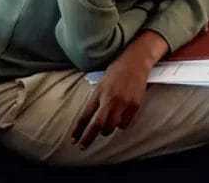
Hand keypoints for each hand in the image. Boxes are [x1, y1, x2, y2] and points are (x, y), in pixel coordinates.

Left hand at [71, 32, 165, 148]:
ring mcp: (123, 103)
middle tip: (83, 146)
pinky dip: (121, 124)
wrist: (135, 62)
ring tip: (107, 126)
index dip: (78, 129)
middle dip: (88, 138)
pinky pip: (125, 124)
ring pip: (111, 127)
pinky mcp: (134, 105)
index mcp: (99, 93)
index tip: (73, 139)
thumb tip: (91, 118)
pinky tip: (121, 117)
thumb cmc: (117, 71)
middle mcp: (110, 99)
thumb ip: (97, 100)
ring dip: (107, 130)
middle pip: (97, 125)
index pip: (85, 115)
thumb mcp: (102, 84)